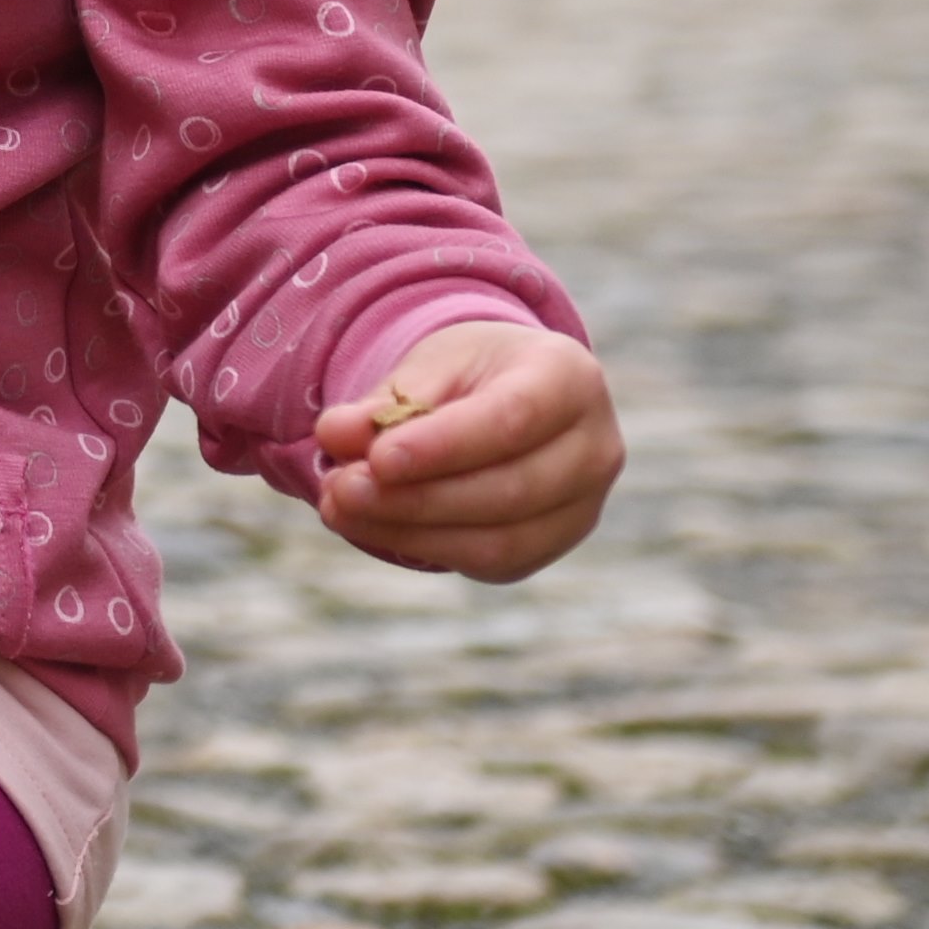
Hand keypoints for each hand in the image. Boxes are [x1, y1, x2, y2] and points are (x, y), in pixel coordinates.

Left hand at [307, 320, 619, 582]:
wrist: (507, 395)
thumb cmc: (469, 373)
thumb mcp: (431, 365)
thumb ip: (387, 400)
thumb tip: (334, 434)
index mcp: (571, 378)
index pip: (513, 419)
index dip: (443, 446)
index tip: (377, 458)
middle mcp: (594, 448)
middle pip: (508, 489)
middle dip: (416, 496)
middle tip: (339, 487)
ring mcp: (582, 506)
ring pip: (498, 540)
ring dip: (410, 530)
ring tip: (340, 506)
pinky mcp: (552, 545)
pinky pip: (490, 563)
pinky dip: (424, 548)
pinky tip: (372, 525)